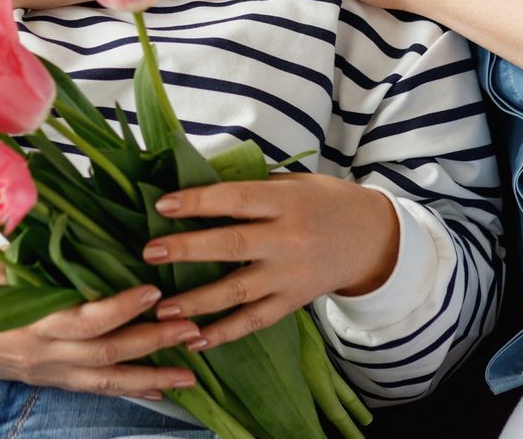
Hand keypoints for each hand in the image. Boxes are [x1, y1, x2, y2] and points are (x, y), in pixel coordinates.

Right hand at [0, 255, 202, 398]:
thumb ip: (31, 238)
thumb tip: (64, 197)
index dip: (122, 308)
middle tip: (193, 329)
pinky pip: (93, 390)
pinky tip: (158, 389)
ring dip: (151, 378)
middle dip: (153, 344)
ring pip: (106, 381)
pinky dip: (128, 389)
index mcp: (31, 319)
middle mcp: (42, 351)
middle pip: (106, 354)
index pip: (86, 319)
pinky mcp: (47, 380)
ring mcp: (46, 371)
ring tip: (190, 373)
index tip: (154, 289)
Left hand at [143, 174, 400, 347]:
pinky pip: (255, 321)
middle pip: (233, 246)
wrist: (372, 239)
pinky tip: (195, 341)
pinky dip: (224, 333)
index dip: (199, 202)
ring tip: (162, 309)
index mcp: (285, 202)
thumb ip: (250, 187)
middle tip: (150, 254)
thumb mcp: (292, 183)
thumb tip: (193, 182)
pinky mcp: (293, 302)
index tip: (162, 205)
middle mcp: (288, 240)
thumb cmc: (323, 201)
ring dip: (198, 302)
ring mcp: (291, 276)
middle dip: (188, 250)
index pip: (236, 200)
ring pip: (239, 291)